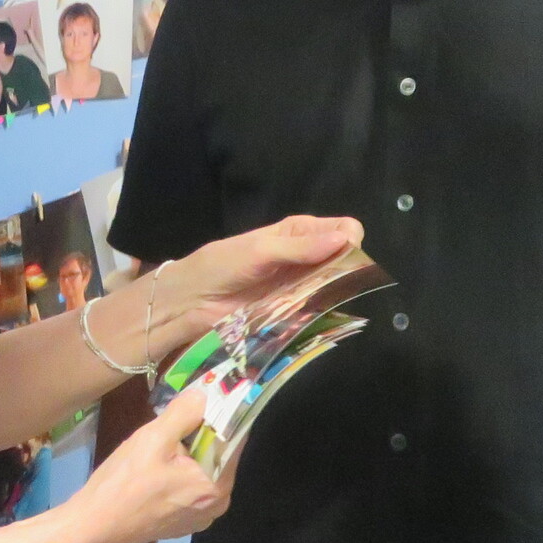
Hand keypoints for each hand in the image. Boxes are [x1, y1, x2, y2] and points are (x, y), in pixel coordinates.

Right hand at [55, 386, 231, 542]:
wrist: (92, 528)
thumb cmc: (122, 484)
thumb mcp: (152, 439)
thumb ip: (183, 414)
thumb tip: (204, 396)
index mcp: (217, 485)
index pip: (235, 438)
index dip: (222, 412)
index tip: (206, 392)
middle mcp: (218, 503)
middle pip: (218, 453)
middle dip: (199, 432)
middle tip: (171, 417)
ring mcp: (200, 515)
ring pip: (202, 467)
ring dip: (186, 450)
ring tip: (159, 441)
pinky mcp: (183, 521)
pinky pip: (190, 484)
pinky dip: (179, 469)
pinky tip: (154, 466)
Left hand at [156, 214, 362, 353]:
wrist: (193, 300)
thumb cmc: (223, 265)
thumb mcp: (262, 250)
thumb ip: (301, 247)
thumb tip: (346, 239)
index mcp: (298, 231)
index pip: (343, 228)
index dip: (349, 240)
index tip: (344, 255)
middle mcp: (305, 256)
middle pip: (344, 257)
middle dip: (348, 267)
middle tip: (338, 281)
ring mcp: (302, 285)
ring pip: (336, 284)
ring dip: (338, 290)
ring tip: (331, 298)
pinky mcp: (295, 311)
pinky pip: (320, 308)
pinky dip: (325, 309)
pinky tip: (325, 313)